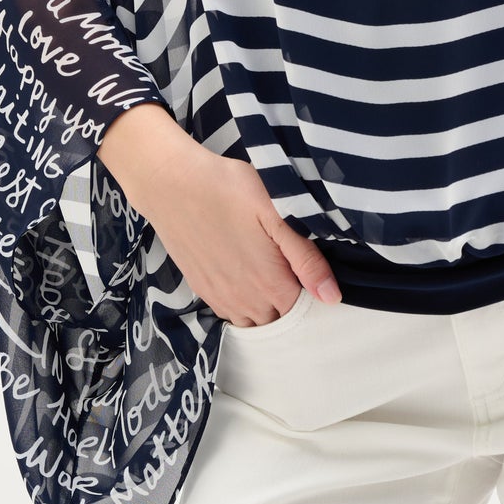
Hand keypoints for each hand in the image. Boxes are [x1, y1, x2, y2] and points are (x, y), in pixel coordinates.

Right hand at [98, 105, 342, 324]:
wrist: (172, 183)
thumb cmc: (228, 189)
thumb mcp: (277, 214)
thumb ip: (305, 259)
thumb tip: (331, 297)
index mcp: (270, 283)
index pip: (304, 309)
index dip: (313, 292)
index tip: (312, 268)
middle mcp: (245, 300)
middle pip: (280, 318)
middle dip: (291, 302)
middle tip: (293, 267)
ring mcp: (221, 297)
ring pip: (254, 320)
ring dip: (266, 306)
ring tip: (271, 273)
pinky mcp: (202, 288)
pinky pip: (229, 313)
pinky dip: (243, 304)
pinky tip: (246, 276)